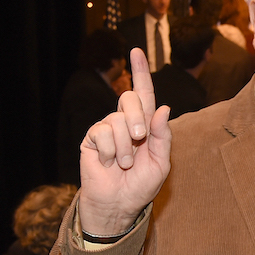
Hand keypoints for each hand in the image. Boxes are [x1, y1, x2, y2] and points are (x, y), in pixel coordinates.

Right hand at [79, 48, 171, 235]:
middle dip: (137, 118)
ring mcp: (106, 129)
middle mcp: (125, 122)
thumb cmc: (141, 185)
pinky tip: (108, 163)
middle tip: (139, 139)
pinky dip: (109, 151)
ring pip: (117, 119)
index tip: (136, 50)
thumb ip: (163, 136)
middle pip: (130, 97)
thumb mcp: (161, 162)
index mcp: (145, 124)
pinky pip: (102, 133)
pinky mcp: (91, 139)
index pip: (144, 93)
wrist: (119, 205)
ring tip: (123, 163)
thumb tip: (163, 108)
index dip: (140, 71)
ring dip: (124, 146)